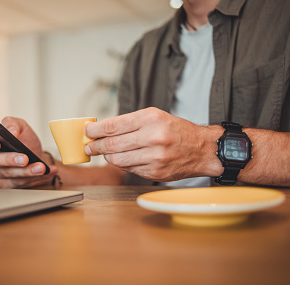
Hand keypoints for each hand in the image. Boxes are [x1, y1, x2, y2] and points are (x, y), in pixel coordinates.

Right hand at [0, 117, 56, 187]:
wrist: (37, 156)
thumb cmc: (25, 140)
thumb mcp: (21, 126)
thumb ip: (13, 124)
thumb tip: (10, 131)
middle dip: (10, 159)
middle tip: (25, 158)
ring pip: (7, 174)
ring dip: (26, 171)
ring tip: (40, 166)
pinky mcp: (4, 184)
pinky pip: (16, 183)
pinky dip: (31, 177)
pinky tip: (43, 172)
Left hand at [84, 107, 221, 181]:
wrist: (202, 149)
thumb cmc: (176, 130)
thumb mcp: (155, 116)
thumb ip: (129, 123)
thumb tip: (101, 130)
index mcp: (151, 119)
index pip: (113, 126)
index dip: (95, 130)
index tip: (87, 131)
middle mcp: (153, 137)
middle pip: (112, 144)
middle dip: (96, 146)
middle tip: (89, 146)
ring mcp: (154, 157)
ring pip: (117, 160)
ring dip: (106, 157)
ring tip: (104, 153)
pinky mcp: (155, 173)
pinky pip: (129, 169)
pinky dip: (122, 165)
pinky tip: (122, 159)